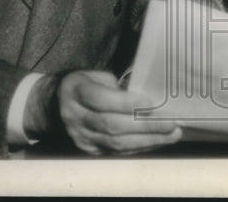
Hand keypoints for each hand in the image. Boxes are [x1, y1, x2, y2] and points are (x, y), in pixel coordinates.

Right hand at [26, 70, 181, 154]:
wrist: (56, 105)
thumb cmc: (84, 84)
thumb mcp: (96, 75)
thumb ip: (117, 85)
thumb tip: (147, 96)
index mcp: (76, 91)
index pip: (101, 100)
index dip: (126, 103)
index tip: (151, 103)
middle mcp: (75, 116)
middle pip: (112, 125)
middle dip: (145, 126)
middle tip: (171, 124)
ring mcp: (81, 137)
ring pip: (116, 143)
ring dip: (147, 141)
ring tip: (171, 135)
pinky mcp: (89, 150)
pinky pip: (116, 152)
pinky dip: (139, 148)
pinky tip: (156, 142)